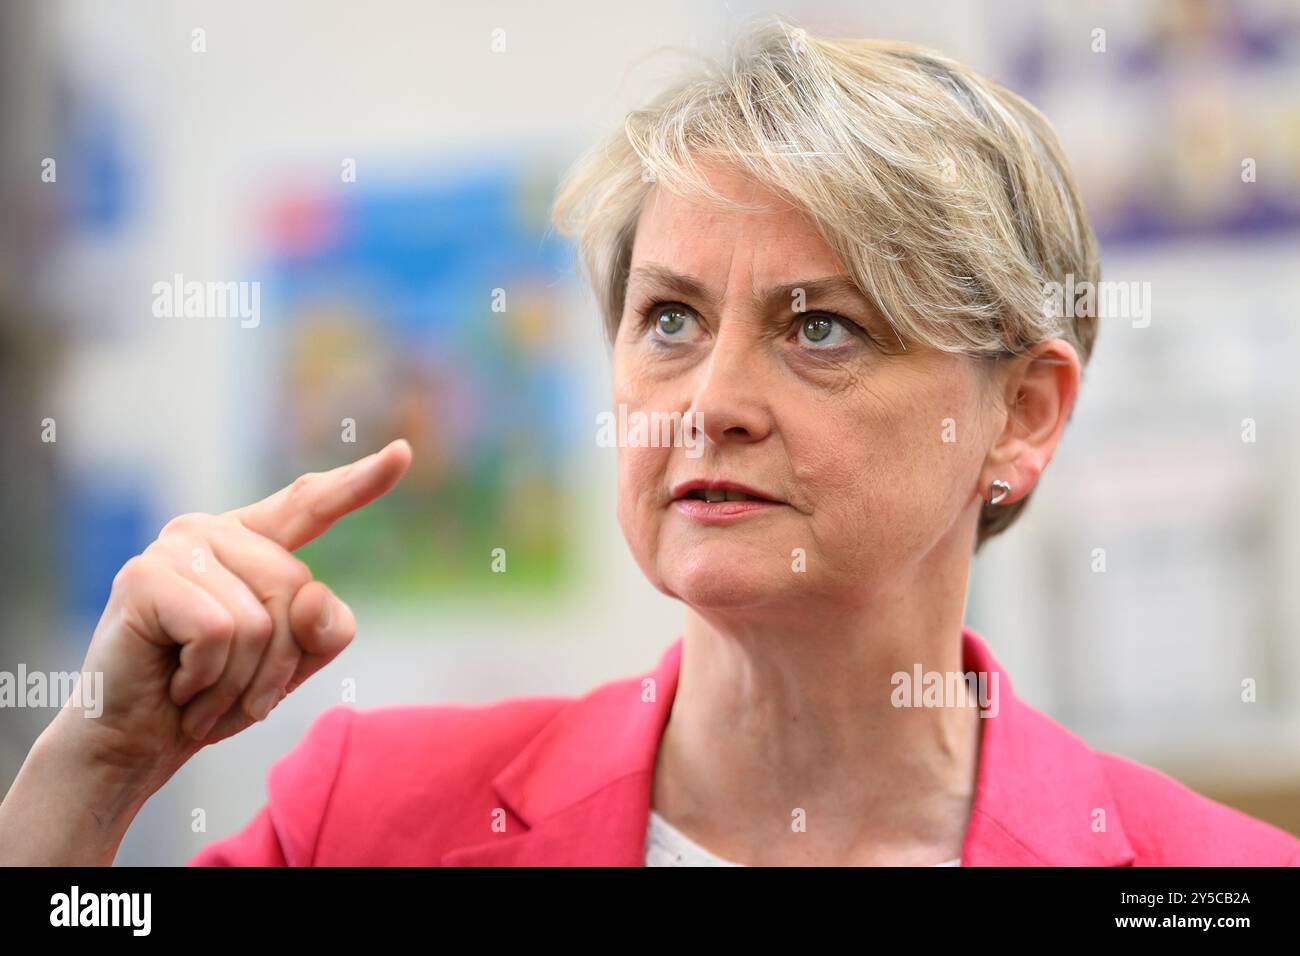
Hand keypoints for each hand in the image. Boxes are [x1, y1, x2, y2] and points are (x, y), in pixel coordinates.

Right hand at [56, 438, 411, 789]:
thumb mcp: (290, 664)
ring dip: (239, 680)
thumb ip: (322, 630)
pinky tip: (177, 684)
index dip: (359, 482)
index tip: (403, 453)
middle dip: (277, 662)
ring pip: (260, 619)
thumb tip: (313, 596)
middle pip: (296, 589)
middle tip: (235, 694)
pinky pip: (221, 633)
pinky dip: (207, 678)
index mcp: (251, 541)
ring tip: (201, 692)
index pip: (311, 504)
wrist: (134, 742)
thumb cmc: (212, 696)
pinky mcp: (144, 577)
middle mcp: (211, 530)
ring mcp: (174, 547)